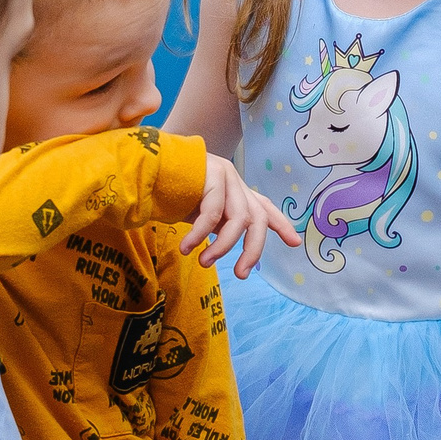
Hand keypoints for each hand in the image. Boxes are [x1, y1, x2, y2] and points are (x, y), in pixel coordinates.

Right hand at [179, 155, 299, 276]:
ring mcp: (227, 175)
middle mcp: (236, 182)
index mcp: (236, 192)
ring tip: (204, 262)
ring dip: (222, 246)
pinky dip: (201, 234)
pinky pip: (213, 212)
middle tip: (241, 274)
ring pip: (238, 219)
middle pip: (257, 219)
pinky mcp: (213, 172)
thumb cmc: (170, 193)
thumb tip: (230, 249)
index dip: (281, 225)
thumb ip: (218, 225)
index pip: (265, 208)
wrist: (145, 166)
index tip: (295, 243)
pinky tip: (187, 248)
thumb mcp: (199, 213)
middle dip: (253, 249)